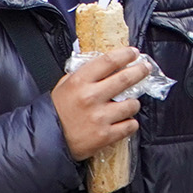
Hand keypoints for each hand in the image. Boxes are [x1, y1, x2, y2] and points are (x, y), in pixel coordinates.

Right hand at [51, 47, 146, 161]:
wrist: (46, 140)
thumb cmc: (57, 111)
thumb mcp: (64, 85)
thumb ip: (84, 73)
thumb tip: (108, 63)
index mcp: (79, 82)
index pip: (108, 61)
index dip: (125, 54)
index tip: (134, 52)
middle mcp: (90, 98)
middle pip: (125, 79)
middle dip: (140, 71)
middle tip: (145, 68)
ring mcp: (99, 117)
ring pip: (132, 104)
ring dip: (133, 102)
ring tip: (128, 103)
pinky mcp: (105, 136)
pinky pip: (130, 125)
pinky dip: (130, 123)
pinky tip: (124, 121)